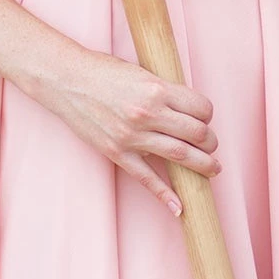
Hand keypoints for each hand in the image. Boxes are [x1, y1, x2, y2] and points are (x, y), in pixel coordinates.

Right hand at [26, 44, 219, 216]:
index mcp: (157, 89)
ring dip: (202, 165)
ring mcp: (132, 136)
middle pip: (196, 133)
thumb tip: (187, 110)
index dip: (208, 115)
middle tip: (212, 145)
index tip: (205, 118)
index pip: (201, 108)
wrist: (66, 80)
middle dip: (211, 142)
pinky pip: (147, 178)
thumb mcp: (141, 73)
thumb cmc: (103, 71)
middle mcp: (148, 113)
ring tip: (212, 169)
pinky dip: (165, 194)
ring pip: (180, 155)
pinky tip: (180, 207)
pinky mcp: (117, 152)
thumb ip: (164, 91)